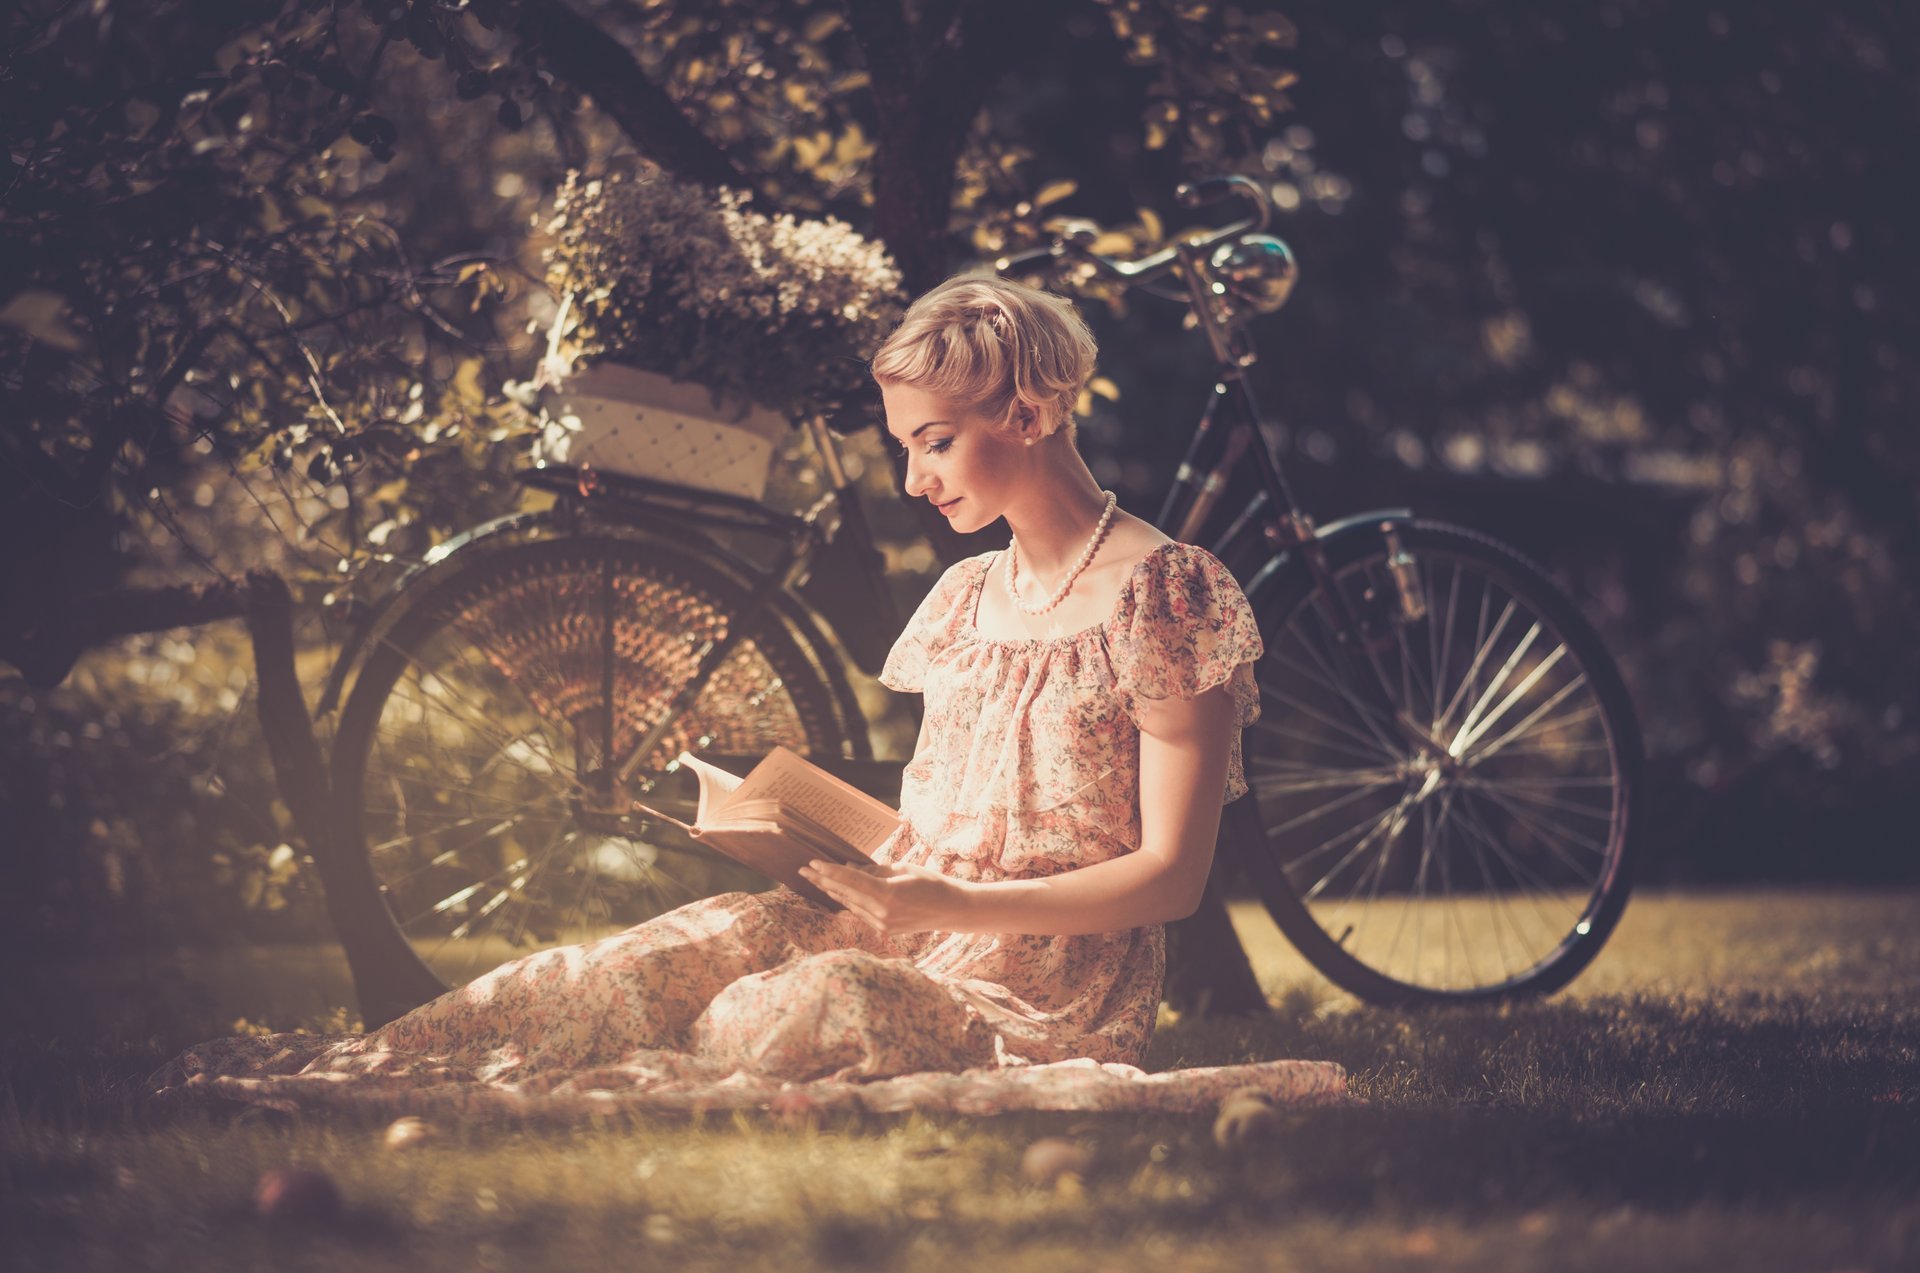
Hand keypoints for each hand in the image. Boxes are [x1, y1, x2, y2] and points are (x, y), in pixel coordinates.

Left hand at [796, 859, 973, 935]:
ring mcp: (882, 925)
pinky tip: (839, 892)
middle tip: (803, 870)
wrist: (952, 910)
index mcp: (887, 895)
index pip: (851, 881)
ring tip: (816, 879)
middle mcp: (882, 914)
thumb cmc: (931, 883)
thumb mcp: (902, 870)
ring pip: (850, 905)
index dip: (829, 872)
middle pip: (845, 894)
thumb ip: (874, 871)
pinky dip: (850, 901)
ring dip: (833, 891)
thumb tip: (849, 867)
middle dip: (823, 881)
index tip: (812, 863)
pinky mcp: (885, 930)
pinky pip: (861, 912)